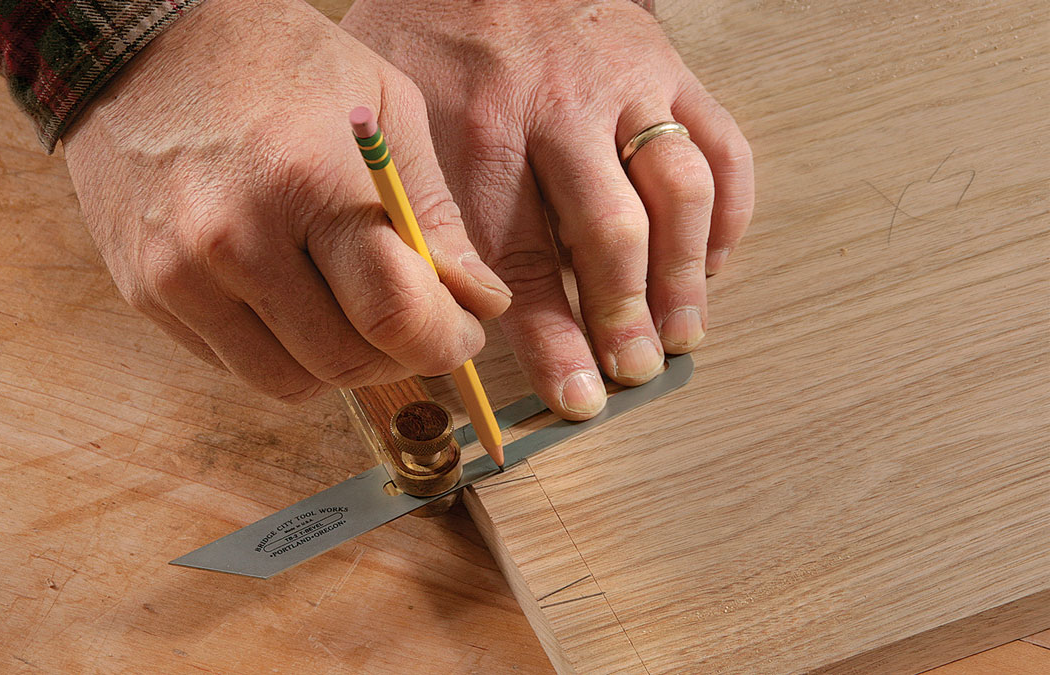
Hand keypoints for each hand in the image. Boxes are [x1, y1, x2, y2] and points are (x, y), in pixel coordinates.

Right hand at [63, 0, 510, 402]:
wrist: (139, 40)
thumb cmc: (276, 59)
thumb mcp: (383, 106)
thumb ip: (432, 212)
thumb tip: (482, 297)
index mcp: (306, 182)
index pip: (394, 312)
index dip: (445, 340)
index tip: (463, 330)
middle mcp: (235, 240)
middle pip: (346, 360)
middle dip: (403, 358)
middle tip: (421, 327)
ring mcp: (181, 274)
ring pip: (291, 381)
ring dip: (343, 366)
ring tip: (360, 317)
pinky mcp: (147, 294)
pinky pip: (237, 365)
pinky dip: (284, 352)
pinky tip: (299, 303)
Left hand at [341, 0, 752, 418]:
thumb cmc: (431, 37)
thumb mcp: (398, 119)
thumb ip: (420, 207)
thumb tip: (441, 310)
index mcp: (477, 132)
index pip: (521, 260)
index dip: (553, 338)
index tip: (576, 397)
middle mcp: (556, 111)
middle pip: (607, 234)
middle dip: (624, 317)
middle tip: (632, 373)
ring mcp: (622, 85)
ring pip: (678, 192)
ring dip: (685, 275)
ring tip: (680, 334)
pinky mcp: (669, 65)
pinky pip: (722, 145)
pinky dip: (728, 214)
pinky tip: (712, 263)